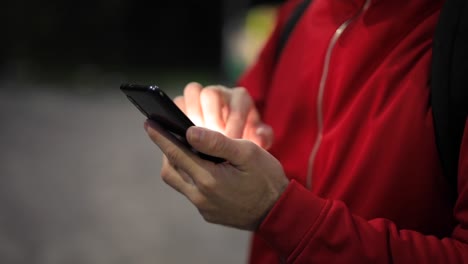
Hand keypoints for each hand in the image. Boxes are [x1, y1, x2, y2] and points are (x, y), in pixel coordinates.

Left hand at [144, 120, 288, 229]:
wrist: (279, 211)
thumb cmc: (266, 178)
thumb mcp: (247, 153)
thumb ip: (217, 142)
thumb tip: (189, 132)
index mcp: (209, 178)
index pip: (176, 153)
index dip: (160, 137)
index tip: (148, 123)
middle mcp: (201, 196)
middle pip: (171, 170)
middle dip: (167, 151)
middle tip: (169, 136)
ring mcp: (204, 207)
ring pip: (178, 182)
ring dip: (178, 165)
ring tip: (187, 151)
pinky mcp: (208, 214)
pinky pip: (191, 192)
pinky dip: (191, 177)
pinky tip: (203, 169)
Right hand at [173, 82, 273, 148]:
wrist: (232, 145)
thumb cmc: (247, 140)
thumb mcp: (260, 141)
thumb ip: (264, 138)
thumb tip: (258, 136)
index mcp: (240, 98)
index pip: (237, 104)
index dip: (233, 123)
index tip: (231, 141)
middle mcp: (220, 93)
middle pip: (211, 93)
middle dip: (212, 117)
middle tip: (214, 137)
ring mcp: (201, 96)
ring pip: (192, 91)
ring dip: (193, 114)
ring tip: (197, 136)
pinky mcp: (185, 105)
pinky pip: (177, 103)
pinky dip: (179, 118)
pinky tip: (186, 138)